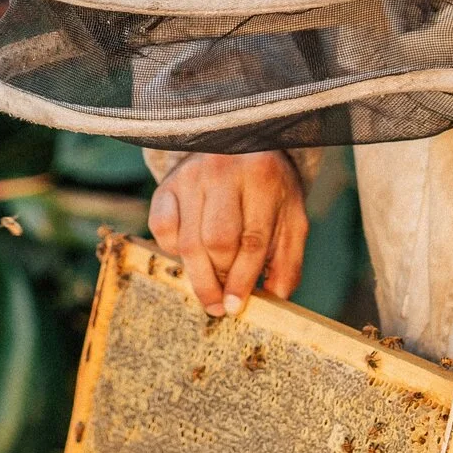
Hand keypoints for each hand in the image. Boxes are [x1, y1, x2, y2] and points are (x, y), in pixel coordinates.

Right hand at [148, 152, 307, 315]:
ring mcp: (191, 176)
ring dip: (197, 275)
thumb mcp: (290, 216)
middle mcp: (223, 171)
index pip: (252, 240)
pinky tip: (191, 253)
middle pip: (216, 242)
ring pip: (188, 241)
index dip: (242, 279)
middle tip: (220, 302)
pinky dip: (173, 249)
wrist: (239, 146)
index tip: (235, 306)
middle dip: (218, 279)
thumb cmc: (268, 189)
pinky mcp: (167, 184)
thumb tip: (275, 299)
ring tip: (208, 292)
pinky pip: (162, 229)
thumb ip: (288, 257)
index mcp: (262, 176)